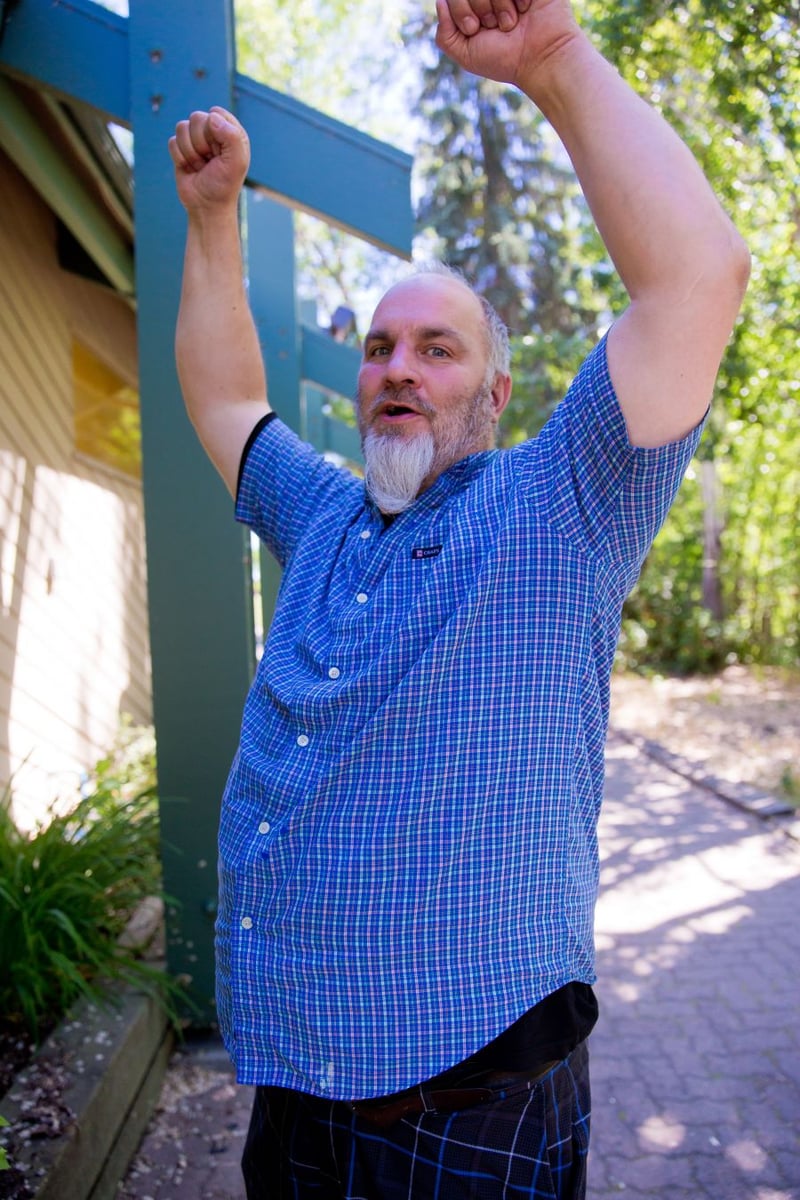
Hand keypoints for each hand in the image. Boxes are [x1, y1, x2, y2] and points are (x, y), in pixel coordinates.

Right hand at [168, 106, 249, 214]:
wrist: (207, 207)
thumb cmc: (224, 185)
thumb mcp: (237, 162)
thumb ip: (231, 136)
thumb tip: (211, 117)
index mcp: (231, 131)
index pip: (216, 114)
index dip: (215, 132)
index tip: (221, 152)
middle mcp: (213, 132)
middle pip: (196, 118)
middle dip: (201, 143)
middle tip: (210, 161)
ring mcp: (196, 139)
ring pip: (182, 127)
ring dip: (190, 152)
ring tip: (201, 166)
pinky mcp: (181, 149)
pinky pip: (172, 142)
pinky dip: (180, 158)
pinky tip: (190, 168)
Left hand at [435, 0, 578, 88]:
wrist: (541, 58)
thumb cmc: (505, 59)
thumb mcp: (466, 54)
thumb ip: (444, 34)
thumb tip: (440, 2)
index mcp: (472, 6)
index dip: (459, 8)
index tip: (474, 28)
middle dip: (480, 7)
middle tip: (494, 26)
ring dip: (500, 5)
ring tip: (512, 22)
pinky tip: (526, 9)